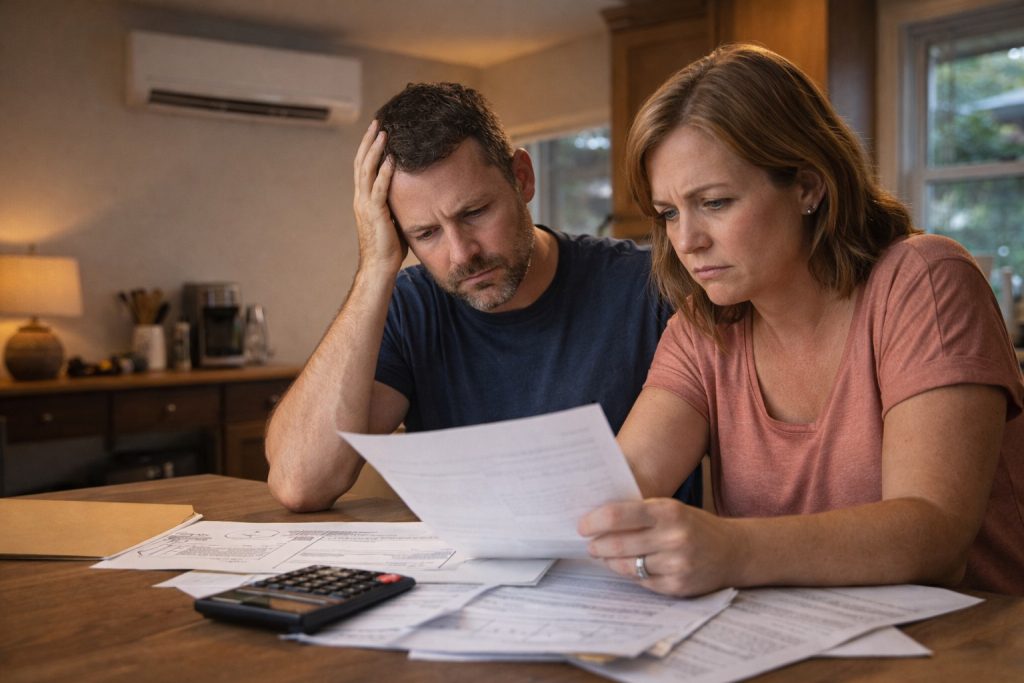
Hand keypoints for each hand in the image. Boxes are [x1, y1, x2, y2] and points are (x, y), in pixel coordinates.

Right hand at [352, 120, 406, 272]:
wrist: (379, 267)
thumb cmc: (388, 247)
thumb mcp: (393, 219)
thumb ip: (396, 203)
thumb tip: (410, 193)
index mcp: (363, 199)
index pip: (363, 167)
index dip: (369, 148)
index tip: (377, 131)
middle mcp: (360, 199)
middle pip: (361, 162)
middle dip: (369, 141)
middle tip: (377, 122)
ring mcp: (365, 205)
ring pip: (367, 170)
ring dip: (376, 150)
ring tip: (383, 132)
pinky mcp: (375, 213)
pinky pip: (379, 188)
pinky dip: (385, 172)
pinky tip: (392, 159)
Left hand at [578, 498, 745, 596]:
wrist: (733, 551)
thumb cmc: (693, 525)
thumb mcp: (670, 508)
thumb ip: (639, 512)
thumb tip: (598, 519)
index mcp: (667, 511)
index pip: (618, 515)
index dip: (594, 521)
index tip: (582, 526)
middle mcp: (672, 537)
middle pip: (618, 544)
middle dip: (597, 545)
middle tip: (590, 544)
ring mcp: (675, 564)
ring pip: (626, 566)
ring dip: (609, 561)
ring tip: (603, 555)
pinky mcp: (677, 586)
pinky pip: (640, 581)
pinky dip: (628, 574)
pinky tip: (624, 567)